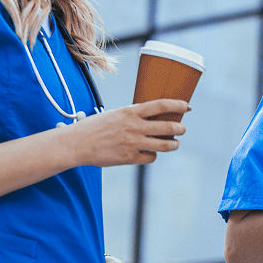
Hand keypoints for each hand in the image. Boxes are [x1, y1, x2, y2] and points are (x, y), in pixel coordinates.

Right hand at [66, 99, 189, 166]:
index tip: (187, 106)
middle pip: (169, 127)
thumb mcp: (115, 114)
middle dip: (180, 128)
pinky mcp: (130, 158)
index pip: (161, 105)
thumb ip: (133, 115)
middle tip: (182, 129)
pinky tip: (150, 153)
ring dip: (174, 144)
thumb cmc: (94, 127)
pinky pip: (151, 157)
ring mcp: (133, 143)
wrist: (76, 144)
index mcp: (130, 112)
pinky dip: (153, 155)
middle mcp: (135, 127)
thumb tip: (151, 117)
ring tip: (174, 143)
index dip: (178, 105)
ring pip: (165, 145)